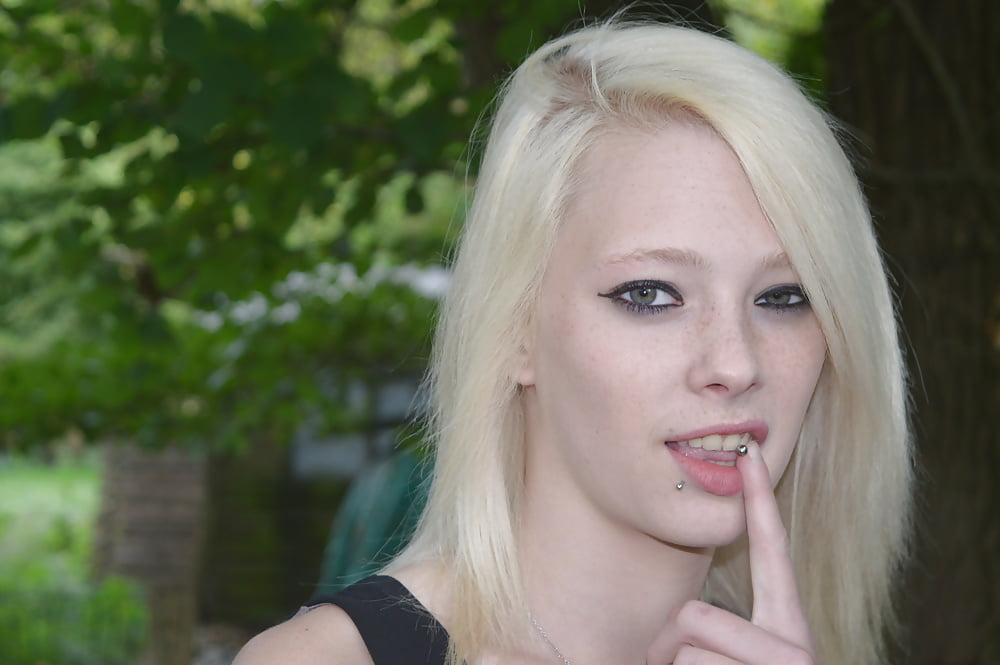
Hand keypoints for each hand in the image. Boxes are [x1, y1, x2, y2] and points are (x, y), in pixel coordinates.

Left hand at [646, 441, 816, 664]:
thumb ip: (719, 630)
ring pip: (687, 651)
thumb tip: (684, 618)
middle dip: (671, 648)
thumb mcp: (729, 659)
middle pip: (694, 616)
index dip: (761, 502)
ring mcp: (787, 664)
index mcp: (786, 629)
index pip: (771, 553)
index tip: (752, 456)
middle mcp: (795, 645)